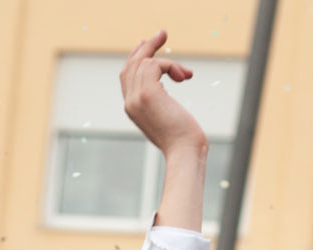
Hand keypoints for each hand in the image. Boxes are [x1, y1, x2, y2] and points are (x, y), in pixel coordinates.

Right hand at [120, 30, 207, 159]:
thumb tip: (172, 79)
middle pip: (131, 65)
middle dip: (146, 47)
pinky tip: (183, 78)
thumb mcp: (170, 117)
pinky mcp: (147, 93)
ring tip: (185, 72)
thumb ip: (163, 101)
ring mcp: (136, 97)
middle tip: (162, 33)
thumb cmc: (183, 140)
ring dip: (167, 60)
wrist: (184, 152)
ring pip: (144, 62)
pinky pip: (154, 64)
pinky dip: (171, 66)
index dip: (137, 57)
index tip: (151, 45)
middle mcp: (129, 102)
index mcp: (132, 108)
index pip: (127, 76)